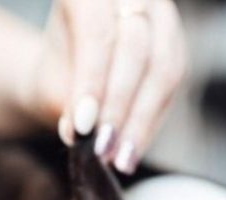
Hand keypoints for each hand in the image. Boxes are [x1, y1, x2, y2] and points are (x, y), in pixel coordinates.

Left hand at [26, 0, 187, 172]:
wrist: (72, 63)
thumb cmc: (59, 69)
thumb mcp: (49, 81)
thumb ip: (62, 98)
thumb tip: (77, 131)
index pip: (96, 31)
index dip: (92, 80)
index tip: (82, 126)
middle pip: (136, 48)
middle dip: (118, 106)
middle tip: (102, 149)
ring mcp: (158, 13)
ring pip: (164, 67)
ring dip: (141, 120)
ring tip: (120, 159)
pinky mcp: (176, 42)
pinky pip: (174, 84)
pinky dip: (152, 122)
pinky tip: (133, 150)